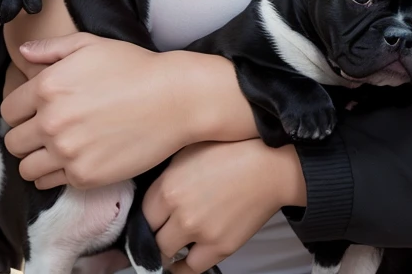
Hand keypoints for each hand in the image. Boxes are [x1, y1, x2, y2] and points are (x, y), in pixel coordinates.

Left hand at [0, 33, 209, 189]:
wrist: (174, 99)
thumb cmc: (135, 66)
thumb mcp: (92, 44)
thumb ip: (52, 48)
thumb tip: (23, 52)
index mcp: (48, 87)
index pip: (9, 111)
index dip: (22, 110)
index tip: (38, 110)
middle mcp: (51, 121)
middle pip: (13, 142)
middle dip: (27, 135)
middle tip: (49, 130)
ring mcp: (67, 152)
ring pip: (26, 168)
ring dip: (37, 158)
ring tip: (58, 148)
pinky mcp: (84, 176)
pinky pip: (50, 182)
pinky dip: (56, 173)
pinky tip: (73, 158)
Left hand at [142, 140, 306, 273]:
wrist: (268, 166)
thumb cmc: (231, 151)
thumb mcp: (189, 150)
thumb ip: (166, 174)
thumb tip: (152, 193)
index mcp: (169, 186)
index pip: (142, 215)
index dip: (147, 217)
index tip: (150, 218)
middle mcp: (180, 212)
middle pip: (152, 238)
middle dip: (156, 234)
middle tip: (161, 230)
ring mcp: (200, 232)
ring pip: (168, 255)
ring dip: (169, 250)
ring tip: (174, 241)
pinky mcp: (220, 247)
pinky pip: (191, 268)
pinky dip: (185, 265)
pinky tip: (185, 257)